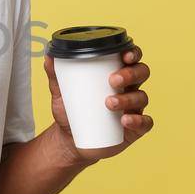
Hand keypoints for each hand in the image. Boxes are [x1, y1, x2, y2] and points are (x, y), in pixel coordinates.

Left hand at [44, 44, 153, 165]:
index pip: (131, 57)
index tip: (124, 55)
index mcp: (116, 74)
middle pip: (141, 73)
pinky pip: (145, 122)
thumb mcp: (61, 93)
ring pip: (142, 97)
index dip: (133, 52)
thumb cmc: (72, 111)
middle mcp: (129, 88)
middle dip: (130, 74)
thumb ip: (55, 75)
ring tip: (109, 102)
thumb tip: (48, 56)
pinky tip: (125, 120)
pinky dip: (138, 120)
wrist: (70, 141)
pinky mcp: (135, 128)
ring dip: (128, 98)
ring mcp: (134, 108)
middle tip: (113, 80)